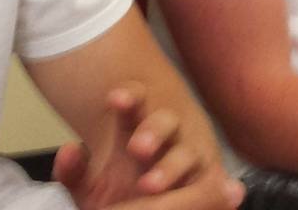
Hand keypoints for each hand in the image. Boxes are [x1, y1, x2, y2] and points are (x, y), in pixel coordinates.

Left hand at [52, 82, 245, 209]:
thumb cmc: (119, 199)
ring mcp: (190, 161)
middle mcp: (167, 141)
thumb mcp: (90, 189)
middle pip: (166, 121)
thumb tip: (70, 150)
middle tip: (137, 147)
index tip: (115, 98)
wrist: (144, 209)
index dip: (128, 100)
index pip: (134, 106)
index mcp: (136, 132)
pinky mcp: (210, 184)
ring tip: (150, 184)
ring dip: (171, 168)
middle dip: (154, 131)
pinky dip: (218, 192)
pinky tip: (227, 193)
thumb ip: (75, 173)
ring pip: (186, 155)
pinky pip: (214, 189)